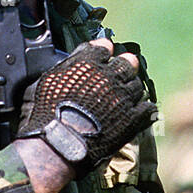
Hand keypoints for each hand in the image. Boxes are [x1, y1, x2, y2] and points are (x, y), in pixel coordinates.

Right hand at [17, 39, 155, 176]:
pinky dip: (143, 108)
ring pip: (137, 85)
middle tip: (122, 70)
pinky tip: (139, 110)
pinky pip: (147, 108)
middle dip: (124, 65)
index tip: (104, 54)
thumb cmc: (46, 115)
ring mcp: (122, 98)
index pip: (104, 47)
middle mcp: (109, 77)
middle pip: (127, 62)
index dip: (104, 51)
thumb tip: (78, 53)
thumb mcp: (47, 81)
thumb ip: (67, 64)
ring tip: (125, 95)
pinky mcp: (131, 119)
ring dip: (131, 88)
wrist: (58, 145)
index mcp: (88, 64)